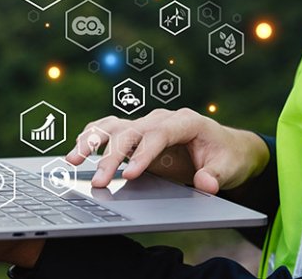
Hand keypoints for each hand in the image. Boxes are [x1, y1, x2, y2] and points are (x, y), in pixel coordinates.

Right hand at [65, 108, 268, 193]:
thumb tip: (205, 184)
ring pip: (113, 126)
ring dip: (91, 141)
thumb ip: (216, 176)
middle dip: (112, 156)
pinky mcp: (135, 133)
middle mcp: (161, 118)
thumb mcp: (229, 168)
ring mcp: (146, 124)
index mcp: (186, 122)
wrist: (225, 148)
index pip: (159, 134)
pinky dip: (91, 137)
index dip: (142, 154)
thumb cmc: (226, 157)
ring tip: (72, 160)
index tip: (128, 175)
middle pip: (130, 131)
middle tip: (99, 182)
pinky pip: (108, 129)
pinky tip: (76, 152)